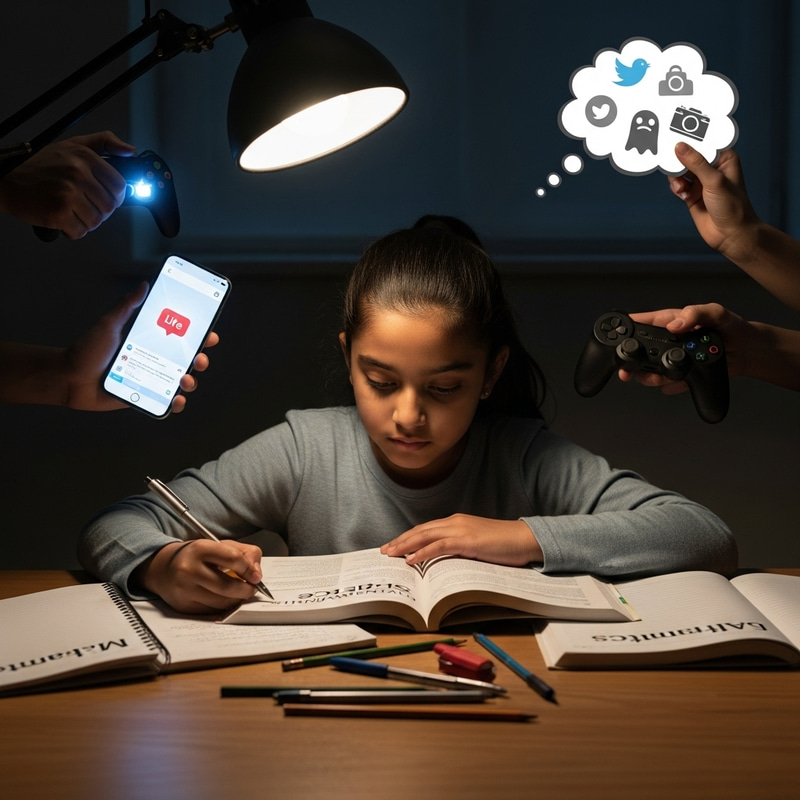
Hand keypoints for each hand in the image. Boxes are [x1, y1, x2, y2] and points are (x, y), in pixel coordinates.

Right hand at [0, 131, 135, 237]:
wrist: (6, 179)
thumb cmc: (39, 165)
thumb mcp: (72, 145)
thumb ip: (104, 143)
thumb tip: (129, 149)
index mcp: (85, 157)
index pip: (119, 185)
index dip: (116, 196)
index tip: (106, 198)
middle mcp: (78, 174)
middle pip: (109, 206)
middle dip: (100, 211)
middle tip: (85, 206)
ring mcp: (68, 194)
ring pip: (97, 220)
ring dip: (87, 222)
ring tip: (72, 212)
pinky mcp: (58, 212)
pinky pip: (80, 231)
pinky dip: (74, 230)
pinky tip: (64, 220)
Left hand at [0, 286, 218, 409]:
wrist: (70, 378)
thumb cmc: (87, 350)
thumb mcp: (109, 324)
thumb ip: (127, 306)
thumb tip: (144, 286)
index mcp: (151, 341)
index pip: (182, 337)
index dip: (200, 335)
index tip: (209, 333)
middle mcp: (156, 360)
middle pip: (188, 360)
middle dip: (201, 358)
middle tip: (199, 357)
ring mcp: (152, 379)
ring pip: (182, 381)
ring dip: (191, 381)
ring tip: (185, 379)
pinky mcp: (146, 397)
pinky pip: (167, 402)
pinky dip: (176, 402)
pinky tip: (176, 398)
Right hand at [133, 539, 263, 613]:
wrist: (163, 568)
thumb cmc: (197, 556)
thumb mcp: (220, 545)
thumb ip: (244, 552)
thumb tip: (256, 573)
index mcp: (200, 549)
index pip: (233, 559)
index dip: (249, 569)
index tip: (256, 576)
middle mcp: (189, 569)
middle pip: (227, 586)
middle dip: (246, 590)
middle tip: (252, 588)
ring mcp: (184, 590)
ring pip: (221, 602)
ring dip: (236, 600)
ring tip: (240, 593)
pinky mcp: (183, 606)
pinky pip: (212, 611)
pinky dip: (224, 607)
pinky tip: (226, 599)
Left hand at [380, 514, 540, 566]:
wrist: (525, 538)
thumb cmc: (504, 544)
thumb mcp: (477, 545)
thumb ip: (460, 548)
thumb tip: (444, 562)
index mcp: (457, 522)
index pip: (426, 529)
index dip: (409, 537)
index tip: (394, 545)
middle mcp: (455, 522)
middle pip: (421, 530)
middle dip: (401, 540)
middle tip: (384, 550)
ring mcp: (460, 530)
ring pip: (425, 536)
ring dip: (405, 545)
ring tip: (391, 554)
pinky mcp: (467, 541)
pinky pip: (439, 546)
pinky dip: (422, 552)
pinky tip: (411, 560)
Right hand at [617, 304, 750, 392]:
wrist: (747, 352)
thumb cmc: (732, 327)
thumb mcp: (716, 312)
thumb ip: (696, 314)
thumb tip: (675, 325)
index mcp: (669, 321)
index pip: (640, 323)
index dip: (624, 329)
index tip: (616, 338)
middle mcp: (666, 342)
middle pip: (638, 352)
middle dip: (630, 364)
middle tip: (628, 372)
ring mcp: (671, 359)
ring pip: (648, 372)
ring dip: (650, 378)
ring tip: (662, 378)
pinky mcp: (679, 375)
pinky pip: (667, 384)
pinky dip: (670, 386)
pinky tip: (680, 383)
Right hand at [667, 144, 759, 262]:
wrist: (730, 234)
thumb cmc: (733, 207)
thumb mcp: (714, 181)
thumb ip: (696, 163)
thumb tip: (680, 147)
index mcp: (723, 158)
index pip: (704, 142)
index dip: (690, 139)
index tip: (675, 137)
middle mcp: (711, 167)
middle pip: (688, 155)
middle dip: (679, 161)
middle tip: (671, 163)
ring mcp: (701, 181)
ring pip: (680, 170)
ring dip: (676, 178)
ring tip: (681, 187)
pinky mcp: (691, 193)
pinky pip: (677, 184)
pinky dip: (676, 188)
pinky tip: (682, 194)